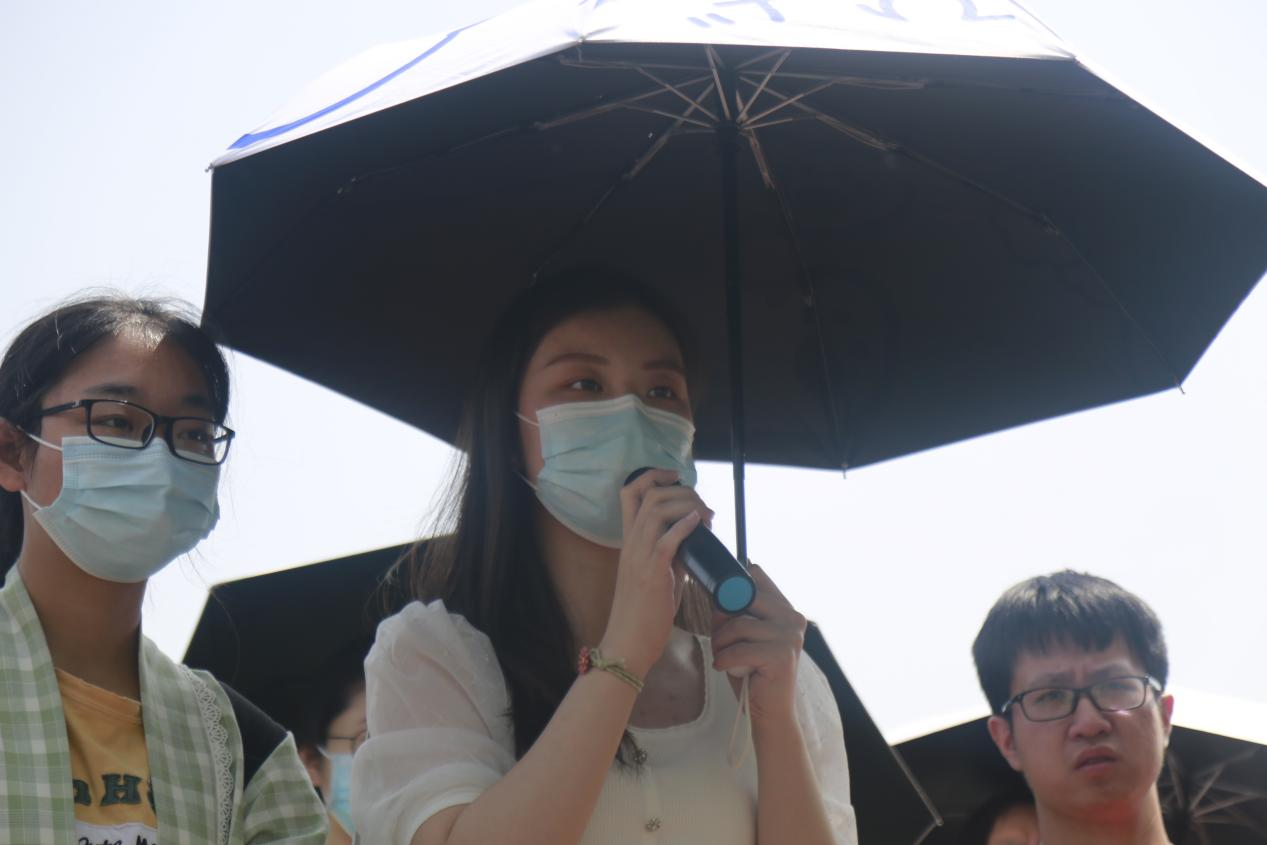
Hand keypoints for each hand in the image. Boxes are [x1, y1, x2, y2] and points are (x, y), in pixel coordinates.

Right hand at [601, 468, 713, 677]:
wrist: (628, 644)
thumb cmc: (644, 614)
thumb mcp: (659, 576)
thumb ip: (672, 557)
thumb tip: (694, 543)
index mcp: (630, 541)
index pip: (629, 493)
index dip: (652, 476)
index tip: (676, 477)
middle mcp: (631, 543)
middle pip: (648, 494)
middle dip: (680, 489)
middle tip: (703, 504)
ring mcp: (639, 556)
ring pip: (657, 510)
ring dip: (687, 504)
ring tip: (706, 515)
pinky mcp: (651, 573)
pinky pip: (666, 540)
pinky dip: (684, 526)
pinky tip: (699, 522)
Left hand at [710, 563, 806, 726]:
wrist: (769, 713)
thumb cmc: (752, 674)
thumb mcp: (740, 638)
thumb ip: (731, 615)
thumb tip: (716, 597)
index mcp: (785, 609)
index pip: (757, 575)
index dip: (734, 586)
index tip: (722, 605)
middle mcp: (793, 618)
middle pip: (743, 597)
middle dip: (723, 620)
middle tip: (719, 641)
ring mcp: (790, 636)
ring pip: (738, 625)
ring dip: (720, 643)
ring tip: (721, 657)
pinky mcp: (781, 655)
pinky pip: (739, 649)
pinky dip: (724, 659)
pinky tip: (724, 668)